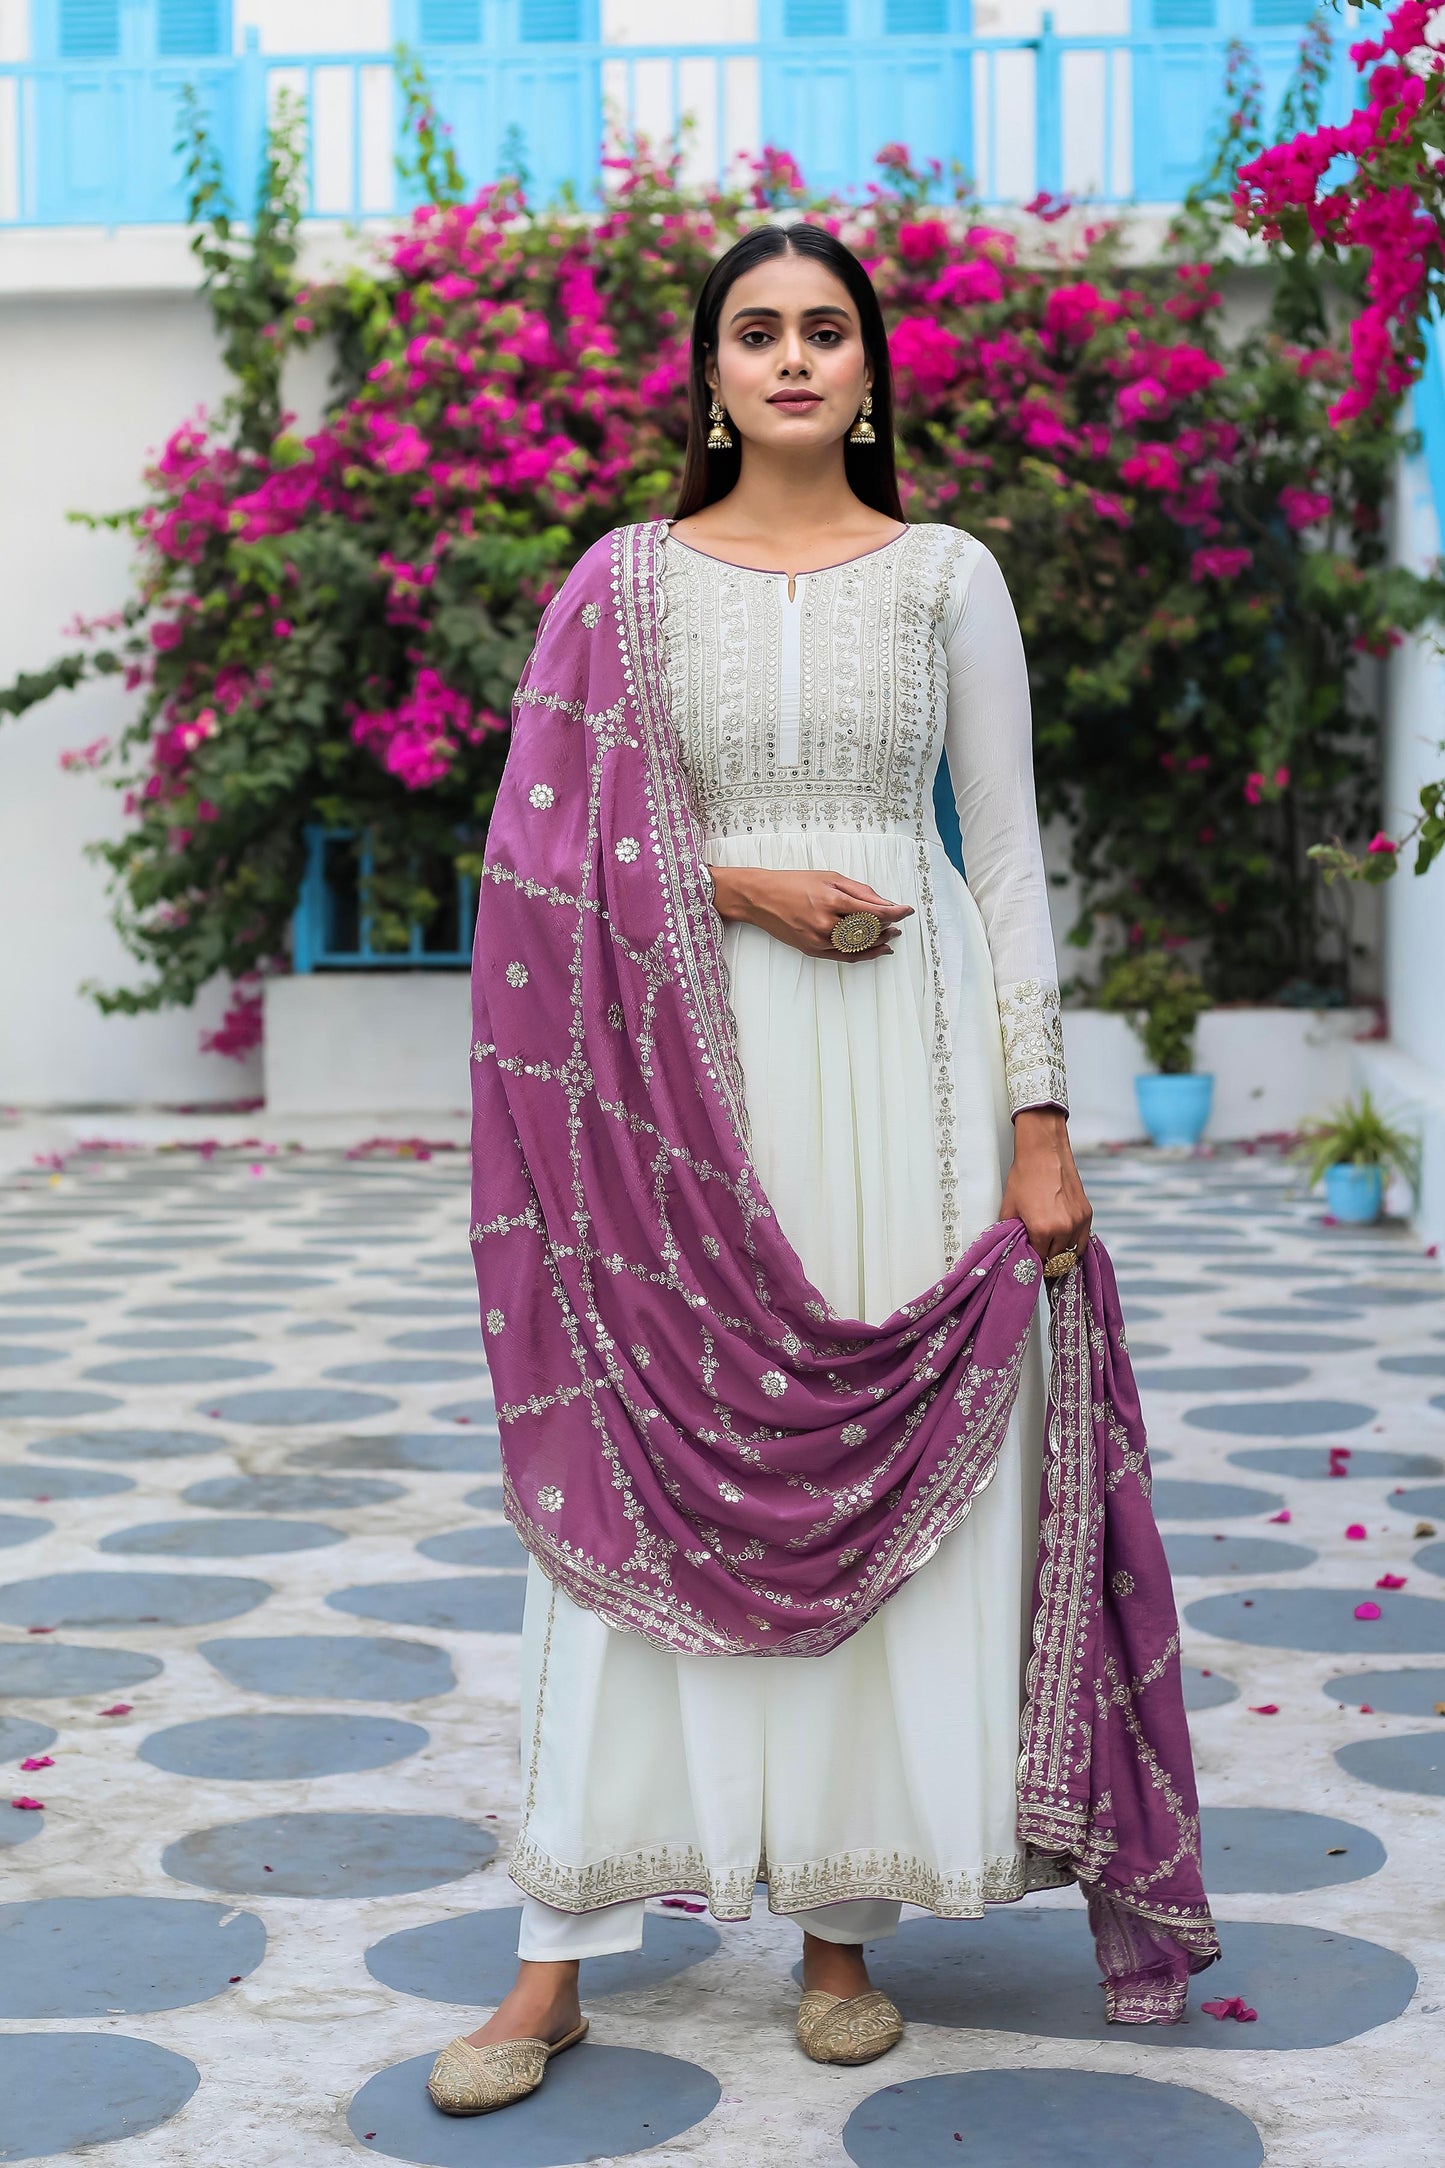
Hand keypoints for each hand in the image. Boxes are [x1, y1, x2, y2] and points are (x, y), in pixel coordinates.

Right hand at [708, 866, 912, 960]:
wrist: (761, 898)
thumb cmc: (794, 883)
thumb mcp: (829, 878)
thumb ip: (860, 891)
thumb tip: (887, 903)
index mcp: (831, 900)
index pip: (873, 912)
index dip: (895, 913)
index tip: (907, 910)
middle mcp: (825, 923)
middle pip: (868, 931)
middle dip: (887, 926)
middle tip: (898, 921)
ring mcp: (818, 940)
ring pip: (859, 946)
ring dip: (879, 941)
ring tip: (890, 935)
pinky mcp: (812, 951)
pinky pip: (845, 957)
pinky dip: (865, 955)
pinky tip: (879, 950)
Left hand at [999, 1107, 1091, 1269]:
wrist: (1043, 1151)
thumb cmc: (1025, 1175)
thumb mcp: (1009, 1206)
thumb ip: (1010, 1231)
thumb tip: (1011, 1246)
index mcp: (1042, 1229)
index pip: (1039, 1260)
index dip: (1032, 1261)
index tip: (1029, 1260)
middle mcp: (1063, 1228)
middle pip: (1056, 1259)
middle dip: (1047, 1258)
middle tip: (1039, 1254)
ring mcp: (1078, 1221)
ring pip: (1071, 1251)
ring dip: (1061, 1252)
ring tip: (1051, 1248)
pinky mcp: (1087, 1213)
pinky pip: (1083, 1239)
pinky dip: (1074, 1243)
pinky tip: (1064, 1240)